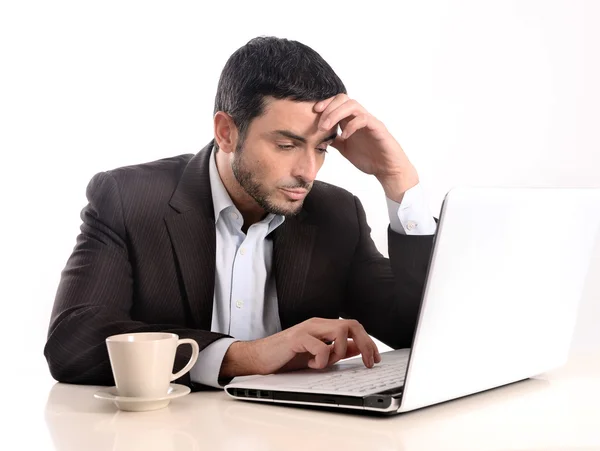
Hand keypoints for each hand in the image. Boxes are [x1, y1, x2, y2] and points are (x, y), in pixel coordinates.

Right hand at [219, 318, 381, 378]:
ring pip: (339, 330)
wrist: (259, 358)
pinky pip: (320, 346)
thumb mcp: (317, 355)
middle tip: (367, 362)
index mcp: (323, 327)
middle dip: (365, 344)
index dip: (368, 342)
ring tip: (327, 363)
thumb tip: (358, 349)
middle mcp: (317, 324)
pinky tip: (311, 364)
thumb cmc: (285, 357)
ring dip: (340, 352)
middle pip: (351, 324)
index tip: (375, 359)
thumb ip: (337, 350)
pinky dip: (321, 360)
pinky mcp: (296, 338)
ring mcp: (307, 329)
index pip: (353, 327)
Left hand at [314, 94, 418, 201]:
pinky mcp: (378, 128)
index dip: (324, 104)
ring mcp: (369, 121)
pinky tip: (345, 135)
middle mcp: (360, 117)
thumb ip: (334, 140)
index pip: (337, 102)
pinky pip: (364, 119)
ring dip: (336, 114)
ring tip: (326, 128)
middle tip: (319, 124)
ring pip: (352, 105)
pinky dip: (351, 125)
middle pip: (343, 98)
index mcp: (351, 120)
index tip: (312, 112)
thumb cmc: (369, 158)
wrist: (387, 169)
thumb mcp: (345, 149)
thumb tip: (318, 137)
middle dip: (328, 108)